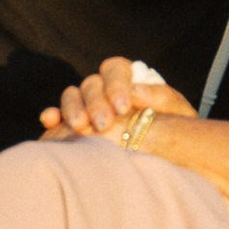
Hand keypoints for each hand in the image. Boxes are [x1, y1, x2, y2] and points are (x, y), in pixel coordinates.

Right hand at [43, 55, 199, 142]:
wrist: (169, 159)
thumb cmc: (175, 132)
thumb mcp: (178, 114)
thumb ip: (161, 99)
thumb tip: (137, 92)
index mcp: (128, 80)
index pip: (115, 69)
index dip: (116, 84)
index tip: (122, 106)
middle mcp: (104, 89)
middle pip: (91, 84)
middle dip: (95, 103)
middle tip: (103, 124)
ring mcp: (86, 106)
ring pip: (72, 96)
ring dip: (73, 108)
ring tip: (80, 127)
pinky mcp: (73, 126)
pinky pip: (57, 116)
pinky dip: (52, 116)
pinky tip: (50, 120)